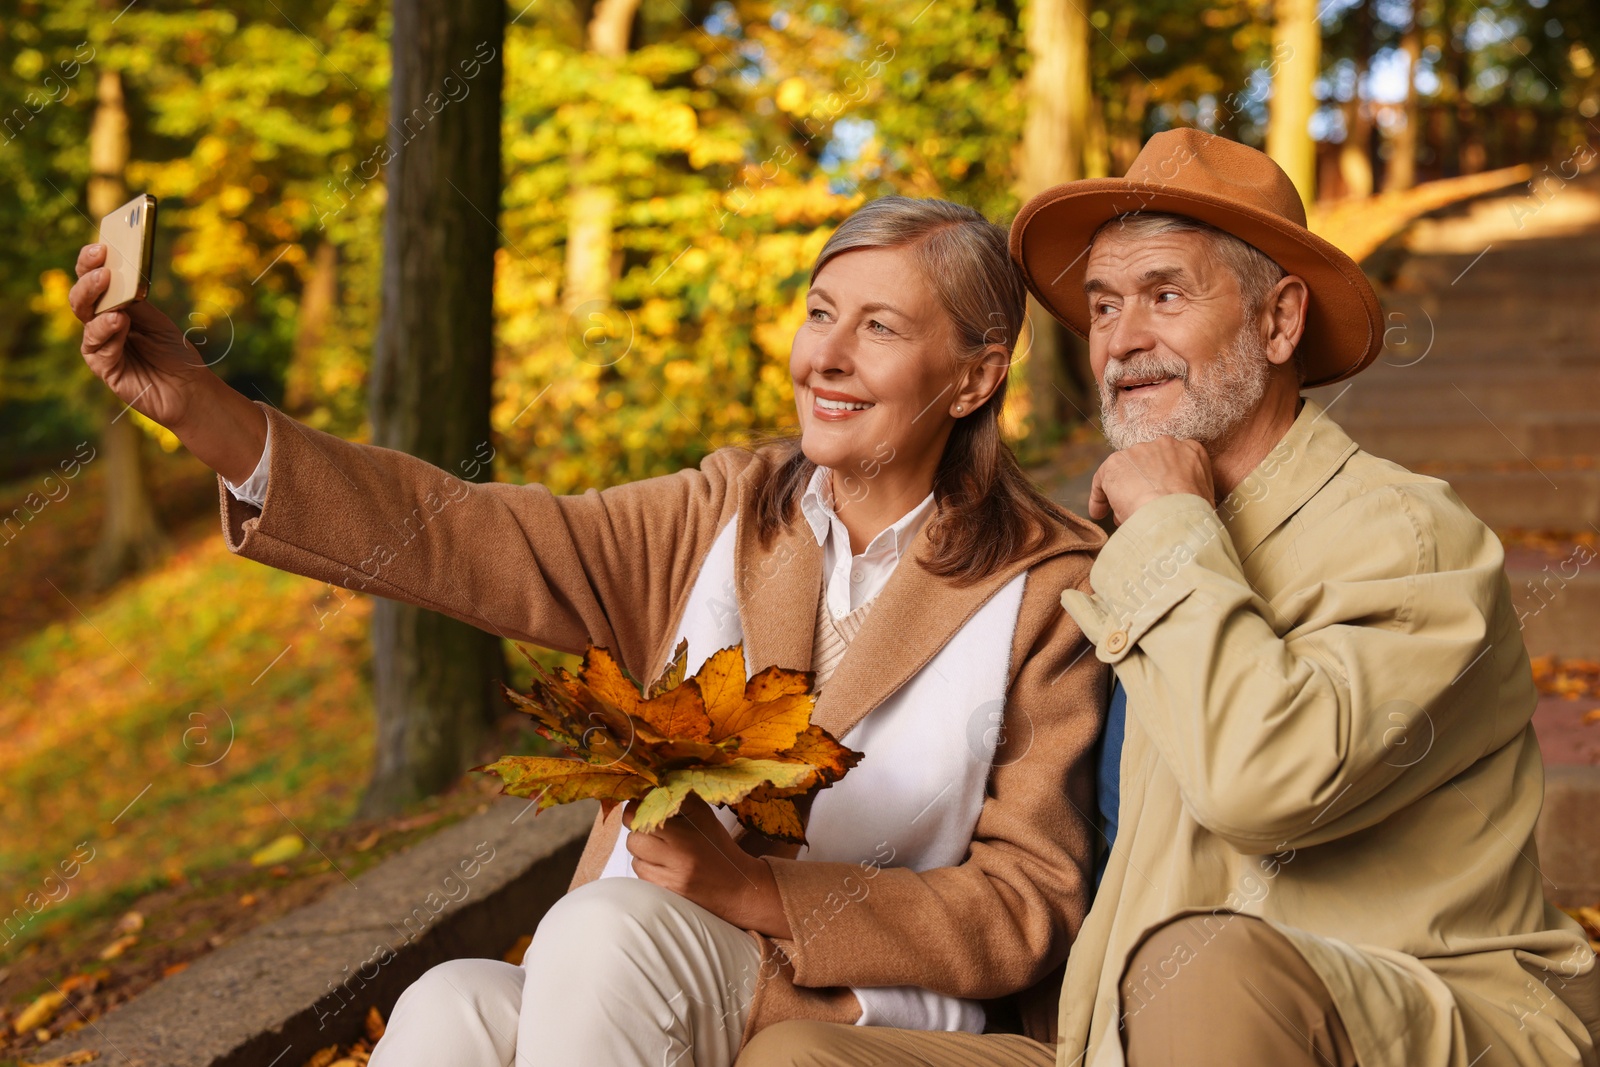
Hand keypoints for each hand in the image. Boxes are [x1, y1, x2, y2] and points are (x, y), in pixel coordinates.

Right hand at [68, 242, 213, 431]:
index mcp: (114, 309)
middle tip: (103, 271)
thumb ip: (135, 303)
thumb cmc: (176, 354)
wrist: (191, 390)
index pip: (93, 282)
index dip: (90, 263)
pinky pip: (99, 350)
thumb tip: (118, 278)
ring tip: (113, 299)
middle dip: (88, 282)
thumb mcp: (158, 321)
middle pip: (82, 300)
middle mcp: (102, 326)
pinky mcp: (106, 369)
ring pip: (86, 322)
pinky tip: (118, 324)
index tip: (100, 248)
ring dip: (97, 307)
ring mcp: (101, 348)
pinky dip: (108, 334)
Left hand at [623, 795, 790, 937]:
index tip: (644, 804)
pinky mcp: (665, 893)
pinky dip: (647, 867)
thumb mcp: (704, 815)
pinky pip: (642, 875)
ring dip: (642, 851)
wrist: (736, 885)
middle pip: (634, 837)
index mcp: (686, 833)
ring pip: (635, 857)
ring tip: (661, 848)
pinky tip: (664, 864)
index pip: (644, 814)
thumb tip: (649, 788)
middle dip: (638, 830)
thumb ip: (679, 798)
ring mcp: (670, 878)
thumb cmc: (717, 846)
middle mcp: (677, 857)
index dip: (639, 807)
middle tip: (652, 828)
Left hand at [1088, 437, 1214, 524]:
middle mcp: (1165, 444)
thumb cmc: (1194, 515)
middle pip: (1147, 466)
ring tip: (1122, 516)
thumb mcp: (1204, 499)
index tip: (1158, 498)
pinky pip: (1103, 479)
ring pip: (1126, 473)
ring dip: (1123, 494)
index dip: (1162, 482)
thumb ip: (1189, 493)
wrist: (1174, 515)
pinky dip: (1099, 497)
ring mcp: (1139, 451)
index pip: (1173, 463)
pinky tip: (1099, 513)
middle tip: (1139, 509)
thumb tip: (1179, 508)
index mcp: (1191, 451)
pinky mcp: (1116, 462)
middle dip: (1142, 487)